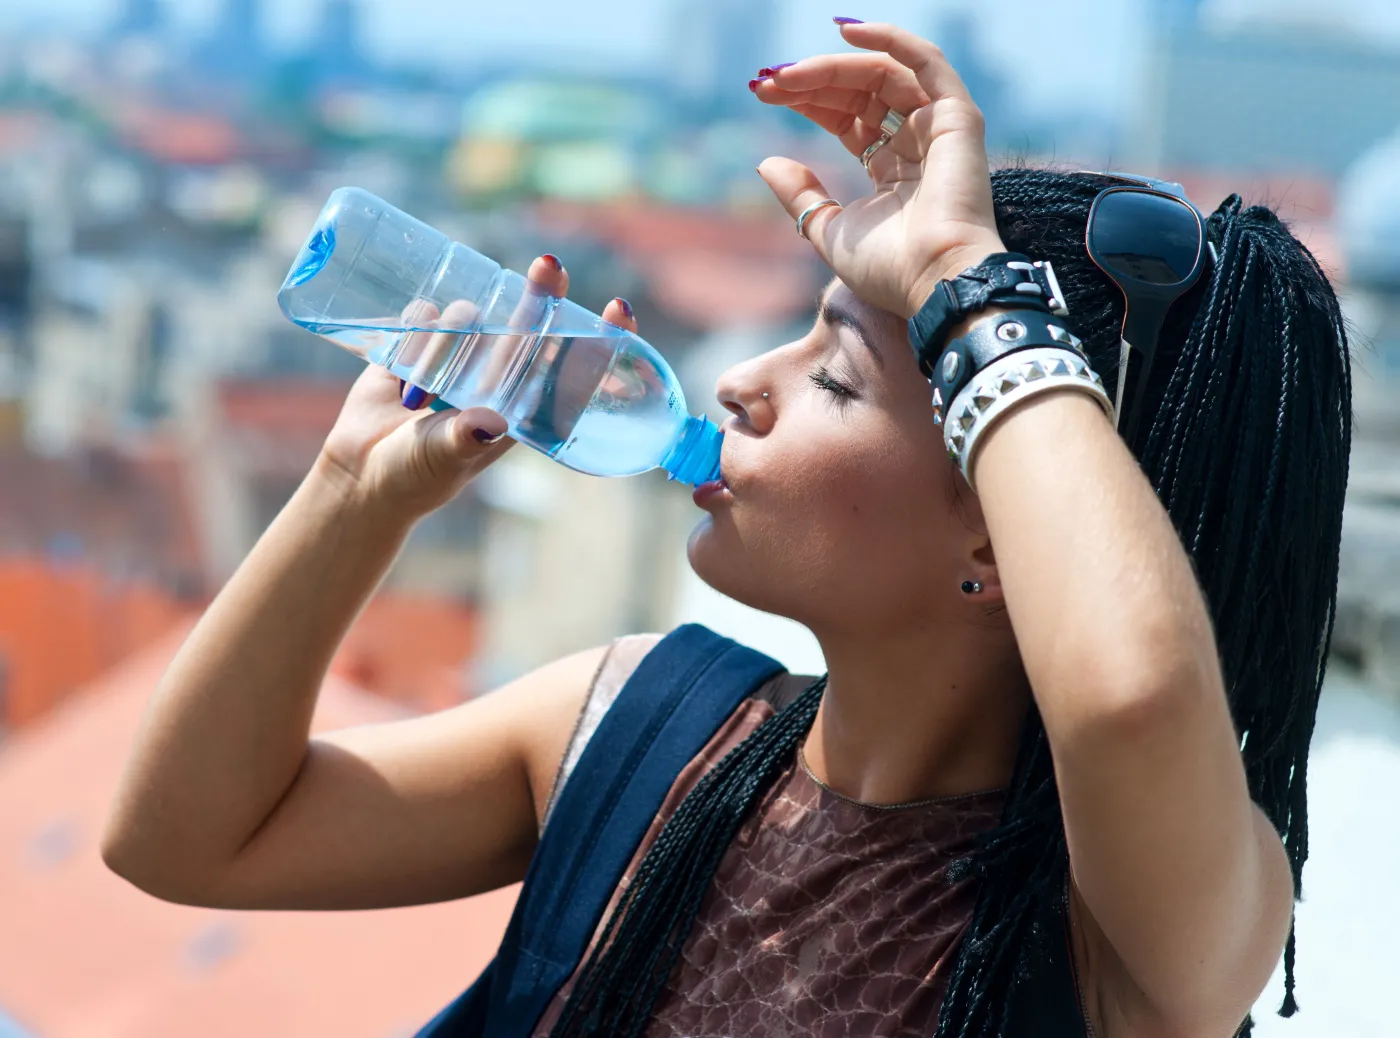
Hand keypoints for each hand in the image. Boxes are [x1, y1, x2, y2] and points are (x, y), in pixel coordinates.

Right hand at [315, 255, 639, 519]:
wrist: (360, 475)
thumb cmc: (414, 477)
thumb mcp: (441, 459)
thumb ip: (464, 439)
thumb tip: (490, 421)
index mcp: (519, 408)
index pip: (570, 369)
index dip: (599, 340)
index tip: (620, 308)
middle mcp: (496, 378)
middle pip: (531, 324)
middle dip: (543, 294)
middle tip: (549, 267)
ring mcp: (459, 357)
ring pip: (468, 318)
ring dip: (448, 339)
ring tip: (418, 394)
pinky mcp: (419, 344)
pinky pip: (423, 315)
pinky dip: (415, 329)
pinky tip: (399, 368)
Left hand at [752, 21, 1006, 317]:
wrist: (932, 280)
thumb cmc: (887, 268)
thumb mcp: (827, 229)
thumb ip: (800, 195)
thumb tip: (766, 162)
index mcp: (892, 169)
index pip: (847, 118)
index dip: (807, 101)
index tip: (763, 95)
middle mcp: (916, 143)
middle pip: (859, 93)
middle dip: (811, 82)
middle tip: (766, 81)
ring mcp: (939, 127)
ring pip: (882, 74)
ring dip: (832, 67)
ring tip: (787, 75)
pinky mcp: (957, 117)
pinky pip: (925, 62)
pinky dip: (889, 39)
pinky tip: (845, 32)